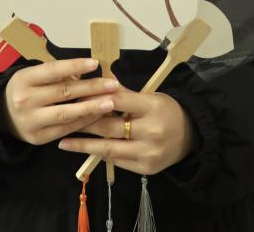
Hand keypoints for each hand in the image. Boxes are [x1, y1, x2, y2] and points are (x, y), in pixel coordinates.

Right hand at [0, 58, 119, 145]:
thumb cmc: (25, 89)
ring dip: (91, 108)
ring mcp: (31, 121)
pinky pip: (65, 129)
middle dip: (91, 88)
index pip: (53, 70)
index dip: (75, 66)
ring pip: (66, 113)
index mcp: (24, 79)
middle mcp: (25, 100)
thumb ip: (57, 74)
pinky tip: (98, 116)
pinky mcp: (38, 138)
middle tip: (112, 84)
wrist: (1, 115)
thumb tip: (88, 73)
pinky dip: (83, 122)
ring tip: (110, 103)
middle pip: (63, 92)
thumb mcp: (33, 75)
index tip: (95, 63)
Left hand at [57, 87, 195, 175]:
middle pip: (109, 126)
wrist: (191, 136)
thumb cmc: (166, 111)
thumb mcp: (150, 97)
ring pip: (108, 148)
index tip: (74, 96)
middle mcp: (151, 131)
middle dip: (83, 123)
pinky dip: (99, 154)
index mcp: (153, 107)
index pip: (117, 100)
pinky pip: (116, 161)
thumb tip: (94, 86)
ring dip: (83, 144)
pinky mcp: (146, 169)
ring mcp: (148, 152)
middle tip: (62, 119)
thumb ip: (125, 96)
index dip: (94, 98)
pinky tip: (84, 150)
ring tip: (63, 142)